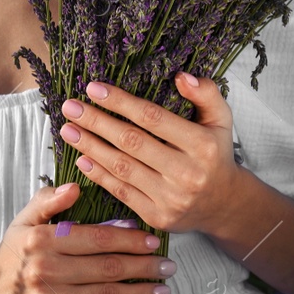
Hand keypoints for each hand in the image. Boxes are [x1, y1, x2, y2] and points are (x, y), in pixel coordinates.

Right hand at [0, 181, 177, 293]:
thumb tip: (75, 187)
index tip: (154, 240)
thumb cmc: (13, 257)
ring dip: (140, 292)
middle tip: (169, 265)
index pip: (96, 238)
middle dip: (144, 266)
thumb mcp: (23, 222)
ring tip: (163, 289)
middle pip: (107, 267)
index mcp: (41, 240)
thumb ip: (47, 201)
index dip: (129, 240)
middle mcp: (45, 270)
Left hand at [59, 72, 240, 236]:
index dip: (121, 102)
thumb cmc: (215, 155)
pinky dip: (99, 174)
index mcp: (202, 145)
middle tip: (70, 107)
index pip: (153, 118)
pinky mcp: (157, 216)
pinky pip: (121, 192)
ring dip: (90, 147)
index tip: (94, 88)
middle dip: (96, 122)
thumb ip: (206, 93)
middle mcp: (187, 173)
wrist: (224, 205)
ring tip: (68, 129)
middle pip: (132, 142)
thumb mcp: (220, 119)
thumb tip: (180, 76)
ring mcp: (171, 198)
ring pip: (122, 168)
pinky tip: (82, 158)